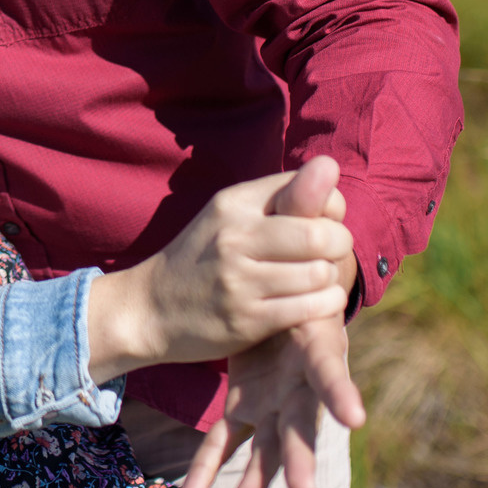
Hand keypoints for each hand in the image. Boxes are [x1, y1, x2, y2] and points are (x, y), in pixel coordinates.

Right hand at [85, 159, 352, 382]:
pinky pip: (310, 309)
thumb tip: (330, 167)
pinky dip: (325, 305)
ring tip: (320, 280)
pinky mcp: (247, 320)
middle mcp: (234, 237)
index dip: (330, 207)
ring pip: (320, 273)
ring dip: (331, 279)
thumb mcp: (226, 216)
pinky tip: (315, 302)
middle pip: (320, 234)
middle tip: (330, 254)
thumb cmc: (201, 258)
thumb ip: (276, 196)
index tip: (323, 223)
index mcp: (232, 203)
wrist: (148, 308)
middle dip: (339, 244)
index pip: (307, 190)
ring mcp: (239, 281)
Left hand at [176, 161, 367, 487]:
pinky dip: (208, 474)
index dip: (342, 392)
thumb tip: (325, 163)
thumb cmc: (295, 259)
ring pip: (268, 442)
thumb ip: (306, 208)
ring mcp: (275, 395)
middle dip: (299, 455)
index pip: (329, 367)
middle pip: (304, 420)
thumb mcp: (295, 232)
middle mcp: (301, 379)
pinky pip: (225, 443)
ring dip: (259, 477)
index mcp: (316, 341)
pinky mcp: (247, 402)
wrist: (286, 292)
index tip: (352, 421)